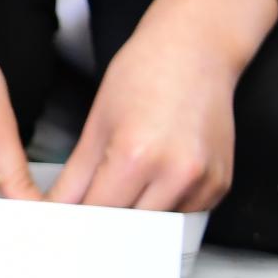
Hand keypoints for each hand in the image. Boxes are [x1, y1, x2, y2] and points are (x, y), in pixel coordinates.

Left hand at [52, 0, 269, 211]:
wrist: (196, 50)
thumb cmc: (143, 75)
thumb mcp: (97, 123)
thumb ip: (76, 175)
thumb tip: (57, 210)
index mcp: (136, 157)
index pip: (98, 213)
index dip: (78, 221)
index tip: (66, 223)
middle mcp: (176, 175)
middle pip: (130, 228)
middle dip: (106, 224)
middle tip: (90, 213)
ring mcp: (204, 182)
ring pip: (158, 227)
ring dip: (137, 218)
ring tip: (125, 188)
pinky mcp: (221, 184)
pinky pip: (185, 213)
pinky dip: (165, 207)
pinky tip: (155, 180)